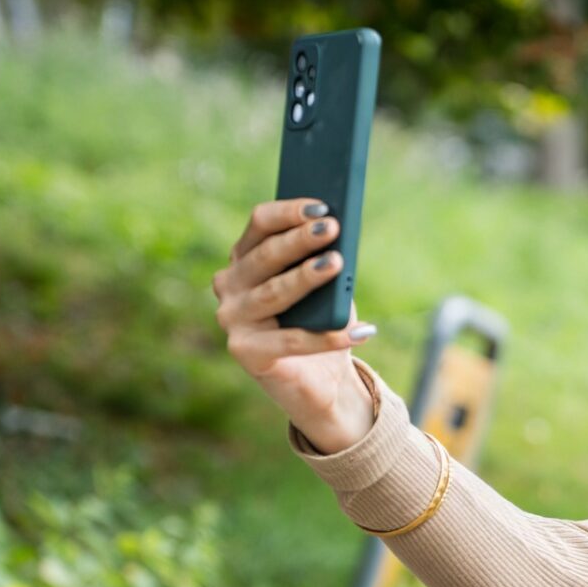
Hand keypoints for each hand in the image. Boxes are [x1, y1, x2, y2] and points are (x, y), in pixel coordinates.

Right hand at [212, 198, 377, 452]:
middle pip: (265, 255)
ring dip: (307, 277)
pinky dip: (327, 337)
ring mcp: (232, 318)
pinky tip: (357, 330)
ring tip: (337, 264)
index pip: (260, 224)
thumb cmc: (321, 321)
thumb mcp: (326, 286)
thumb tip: (338, 240)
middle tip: (332, 228)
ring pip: (274, 292)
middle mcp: (230, 284)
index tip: (323, 207)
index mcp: (245, 257)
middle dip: (300, 240)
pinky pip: (290, 341)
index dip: (289, 213)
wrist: (322, 379)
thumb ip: (324, 260)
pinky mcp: (245, 352)